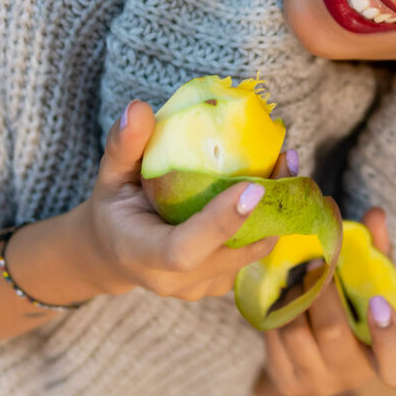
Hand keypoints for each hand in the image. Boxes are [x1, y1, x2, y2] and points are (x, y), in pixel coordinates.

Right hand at [74, 100, 279, 300]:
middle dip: (266, 206)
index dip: (221, 222)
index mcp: (141, 254)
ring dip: (276, 210)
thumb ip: (124, 145)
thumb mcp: (110, 175)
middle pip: (231, 252)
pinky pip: (252, 253)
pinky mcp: (220, 283)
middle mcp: (174, 281)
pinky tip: (275, 184)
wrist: (114, 255)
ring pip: (251, 252)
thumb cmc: (113, 209)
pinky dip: (267, 220)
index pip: (185, 250)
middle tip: (286, 159)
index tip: (253, 187)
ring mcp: (201, 287)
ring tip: (286, 163)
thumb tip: (139, 107)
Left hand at [257, 205, 395, 395]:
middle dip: (320, 289)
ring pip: (295, 331)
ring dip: (293, 295)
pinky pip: (273, 338)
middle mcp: (351, 376)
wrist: (317, 363)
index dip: (389, 336)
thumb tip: (375, 214)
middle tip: (314, 261)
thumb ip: (377, 254)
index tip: (378, 303)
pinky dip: (275, 310)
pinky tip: (281, 296)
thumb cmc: (354, 315)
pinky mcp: (285, 380)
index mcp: (385, 359)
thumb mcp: (372, 288)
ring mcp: (315, 382)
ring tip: (297, 277)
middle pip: (331, 330)